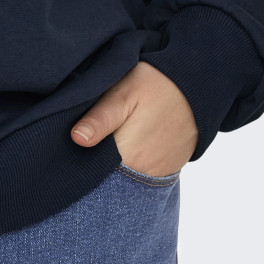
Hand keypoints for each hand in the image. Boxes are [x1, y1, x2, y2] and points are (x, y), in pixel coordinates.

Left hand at [70, 61, 197, 176]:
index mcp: (128, 156)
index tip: (65, 143)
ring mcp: (155, 176)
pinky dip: (125, 166)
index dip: (76, 159)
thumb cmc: (157, 85)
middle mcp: (143, 174)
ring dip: (108, 165)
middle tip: (83, 137)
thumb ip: (100, 118)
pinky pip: (137, 175)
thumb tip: (76, 139)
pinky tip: (119, 146)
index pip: (90, 171)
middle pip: (105, 177)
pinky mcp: (164, 172)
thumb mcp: (124, 92)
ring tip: (103, 141)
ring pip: (121, 178)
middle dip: (91, 162)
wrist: (198, 87)